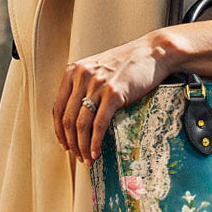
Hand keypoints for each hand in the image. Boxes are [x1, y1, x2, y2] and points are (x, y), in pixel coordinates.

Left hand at [53, 33, 170, 165]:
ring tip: (87, 159)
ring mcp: (97, 85)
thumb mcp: (99, 69)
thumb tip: (78, 116)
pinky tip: (96, 152)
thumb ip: (85, 86)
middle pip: (67, 118)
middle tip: (77, 156)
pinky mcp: (113, 93)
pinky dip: (95, 142)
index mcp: (73, 71)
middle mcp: (81, 76)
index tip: (65, 144)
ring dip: (82, 146)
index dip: (59, 130)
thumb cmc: (129, 63)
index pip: (58, 107)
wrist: (153, 52)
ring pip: (81, 124)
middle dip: (70, 142)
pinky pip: (99, 124)